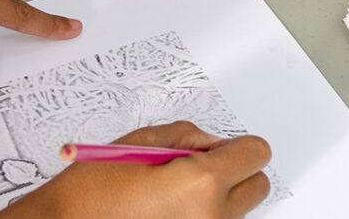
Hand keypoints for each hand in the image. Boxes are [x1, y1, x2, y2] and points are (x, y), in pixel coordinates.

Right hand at [0, 122, 271, 218]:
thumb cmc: (91, 192)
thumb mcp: (139, 142)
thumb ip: (187, 137)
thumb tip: (213, 145)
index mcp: (202, 182)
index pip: (256, 154)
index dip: (240, 147)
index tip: (225, 148)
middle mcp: (211, 217)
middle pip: (257, 187)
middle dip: (235, 173)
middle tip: (200, 170)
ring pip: (236, 213)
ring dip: (218, 200)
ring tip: (174, 197)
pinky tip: (167, 215)